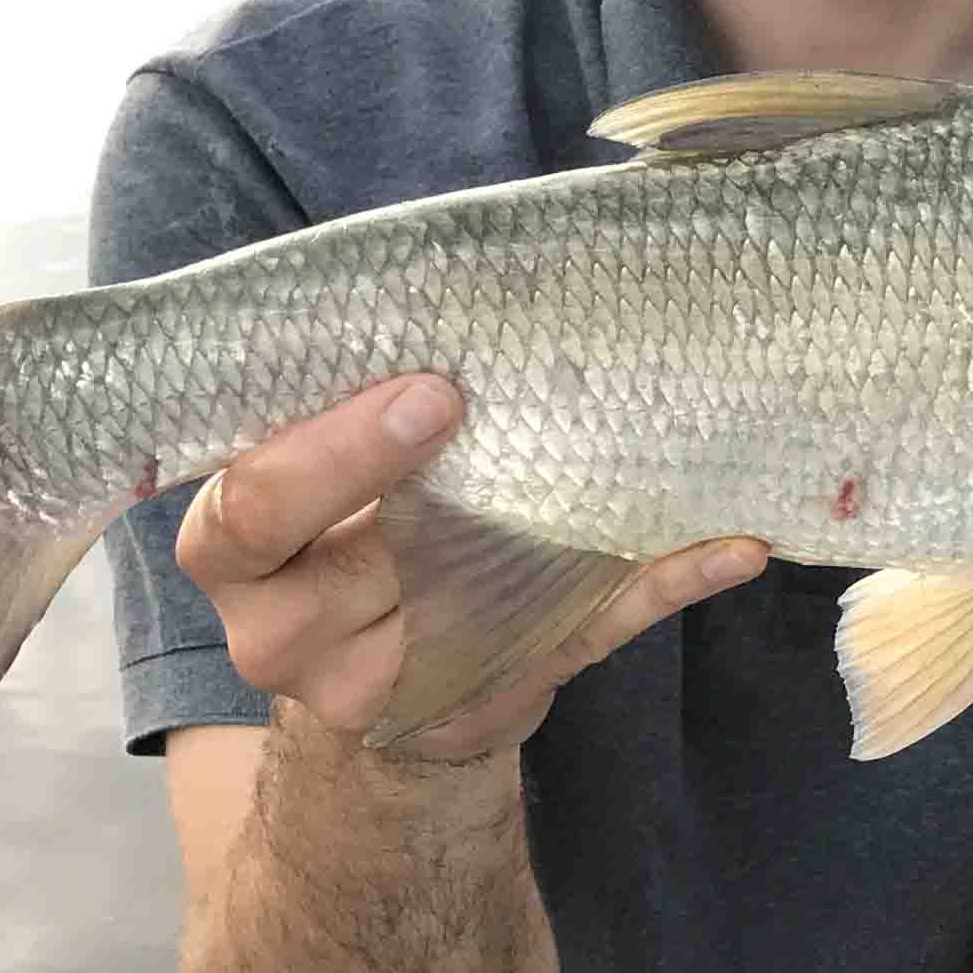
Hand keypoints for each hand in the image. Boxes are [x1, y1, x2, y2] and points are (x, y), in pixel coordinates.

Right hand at [174, 375, 766, 764]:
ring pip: (457, 621)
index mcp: (239, 554)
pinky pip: (577, 646)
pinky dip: (660, 589)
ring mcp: (374, 689)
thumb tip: (463, 264)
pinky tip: (733, 545)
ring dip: (553, 540)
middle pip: (332, 579)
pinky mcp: (476, 709)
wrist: (385, 676)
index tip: (424, 389)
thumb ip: (357, 398)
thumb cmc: (353, 523)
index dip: (330, 453)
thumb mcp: (322, 466)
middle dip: (401, 488)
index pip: (250, 510)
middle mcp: (285, 632)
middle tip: (469, 403)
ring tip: (641, 465)